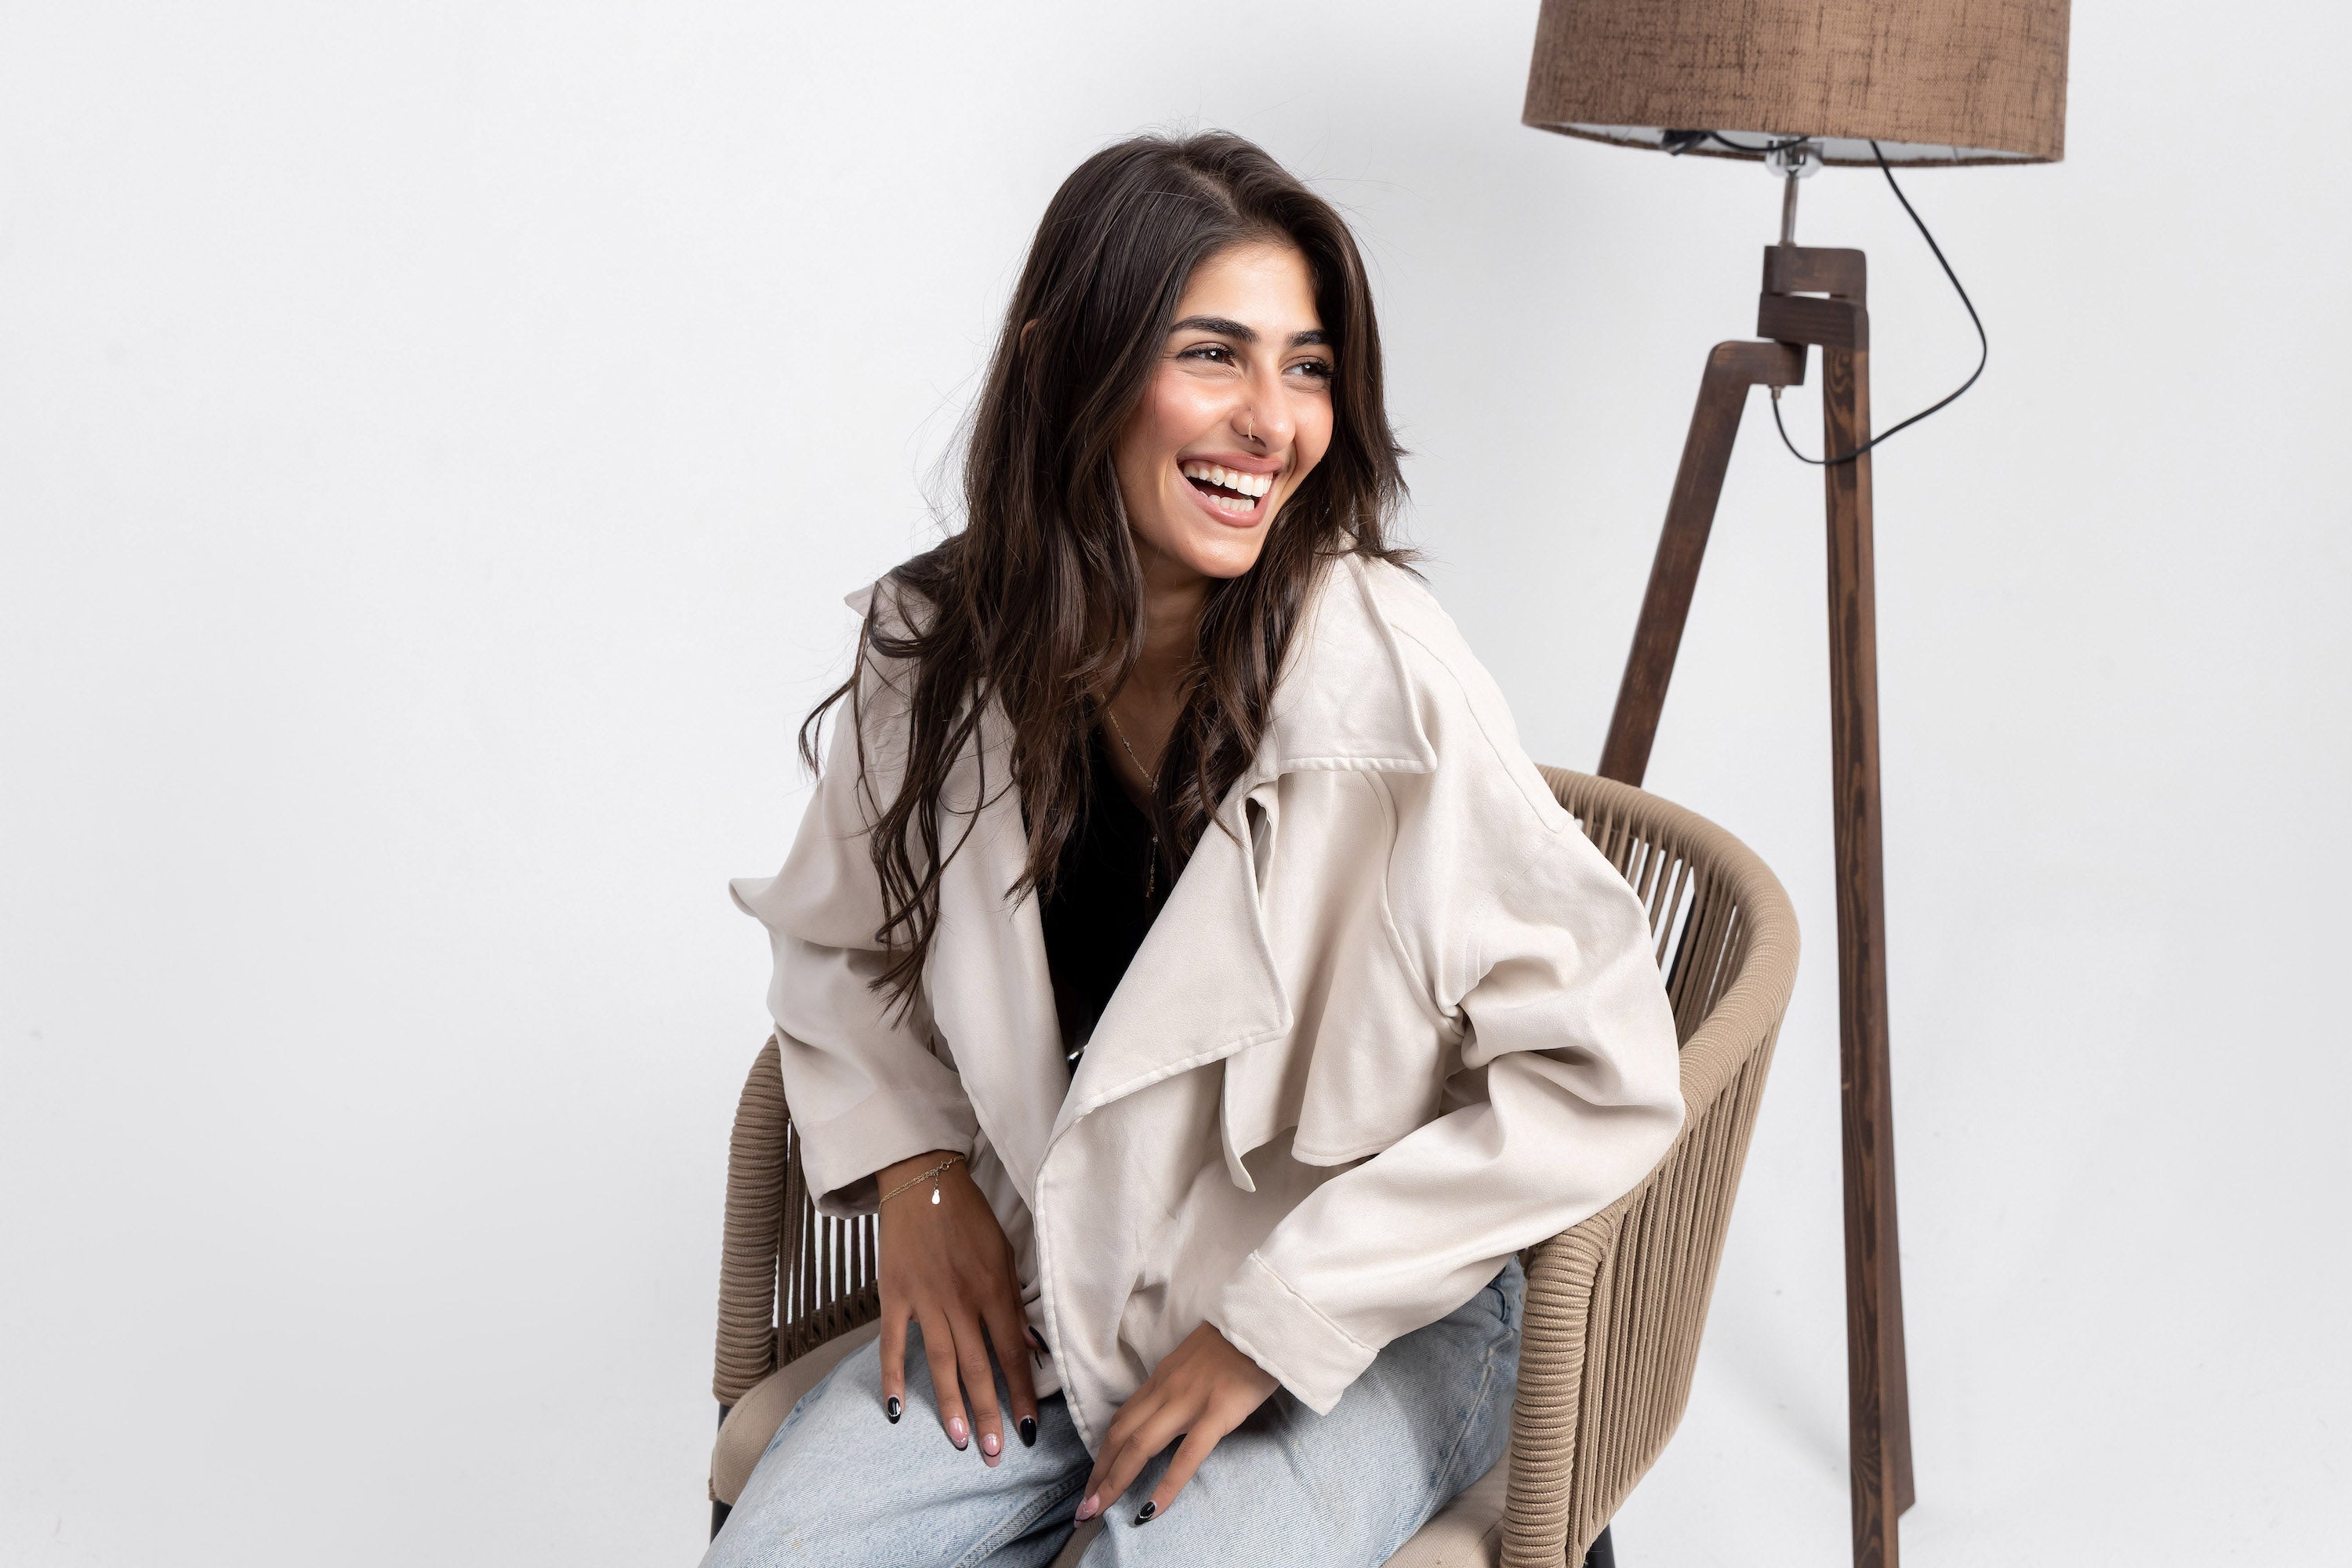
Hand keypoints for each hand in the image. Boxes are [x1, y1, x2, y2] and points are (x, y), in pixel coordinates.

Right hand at [875, 1149, 1042, 1466]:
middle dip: (988, 1413)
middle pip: (978, 1367)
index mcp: (993, 1290)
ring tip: (960, 1441)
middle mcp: (961, 1301)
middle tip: (995, 1453)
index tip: (1028, 1428)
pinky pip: (894, 1344)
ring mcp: (925, 1300)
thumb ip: (1012, 1303)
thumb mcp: (1004, 1254)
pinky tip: (896, 1409)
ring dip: (950, 1405)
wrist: (923, 1181)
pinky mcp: (894, 1296)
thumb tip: (1029, 1346)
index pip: (1012, 1354)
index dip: (1021, 1393)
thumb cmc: (969, 1217)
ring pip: (941, 1363)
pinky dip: (894, 1377)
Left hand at [1072, 1321, 1278, 1522]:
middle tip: (1083, 1508)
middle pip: (1120, 1435)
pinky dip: (1165, 1486)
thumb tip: (1172, 1409)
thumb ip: (1181, 1383)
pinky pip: (1186, 1456)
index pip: (1122, 1419)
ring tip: (1096, 1511)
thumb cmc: (1239, 1342)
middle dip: (1098, 1473)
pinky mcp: (1217, 1413)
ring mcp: (1190, 1402)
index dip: (1103, 1451)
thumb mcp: (1198, 1359)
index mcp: (1163, 1378)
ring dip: (1114, 1480)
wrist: (1266, 1320)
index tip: (1093, 1479)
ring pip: (1139, 1444)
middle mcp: (1167, 1390)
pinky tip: (1150, 1511)